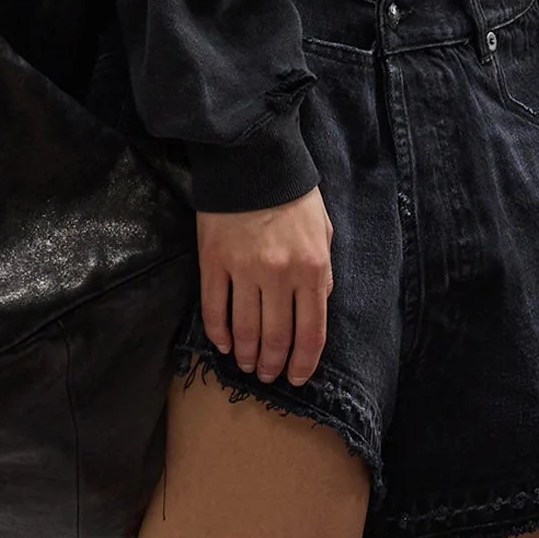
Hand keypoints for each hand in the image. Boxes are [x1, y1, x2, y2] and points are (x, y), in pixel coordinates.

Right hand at [196, 186, 334, 387]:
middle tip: (269, 375)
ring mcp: (244, 270)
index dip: (304, 363)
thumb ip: (324, 271)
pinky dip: (219, 334)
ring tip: (248, 365)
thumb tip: (319, 305)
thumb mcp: (323, 230)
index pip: (311, 332)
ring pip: (245, 331)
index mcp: (312, 268)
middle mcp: (280, 275)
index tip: (296, 378)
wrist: (252, 159)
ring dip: (248, 356)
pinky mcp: (213, 263)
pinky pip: (215, 310)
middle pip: (277, 338)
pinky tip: (224, 345)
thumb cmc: (292, 194)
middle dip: (274, 365)